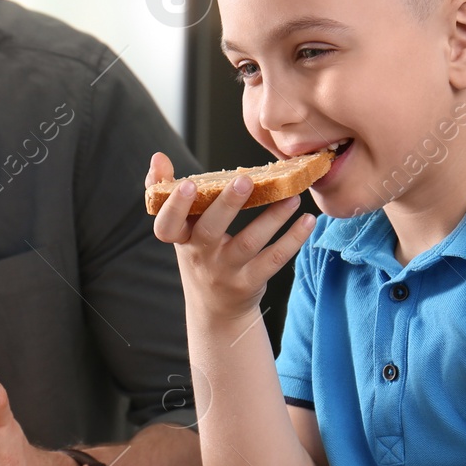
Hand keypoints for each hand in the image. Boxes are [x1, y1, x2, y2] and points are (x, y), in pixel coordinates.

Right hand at [148, 151, 314, 319]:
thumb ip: (166, 192)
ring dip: (272, 218)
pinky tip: (308, 220)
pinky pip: (273, 260)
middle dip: (227, 205)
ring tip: (292, 196)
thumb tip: (157, 157)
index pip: (167, 225)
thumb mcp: (179, 229)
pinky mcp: (249, 282)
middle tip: (245, 179)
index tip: (188, 183)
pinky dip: (293, 239)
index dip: (175, 205)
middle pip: (210, 231)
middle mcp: (200, 255)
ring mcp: (225, 271)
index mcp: (180, 238)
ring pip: (248, 243)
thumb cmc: (199, 253)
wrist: (215, 308)